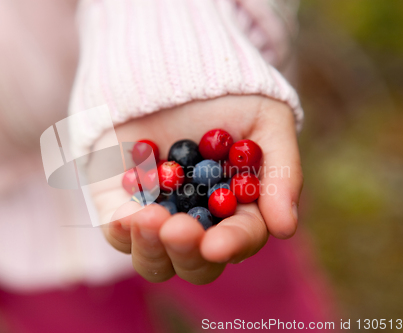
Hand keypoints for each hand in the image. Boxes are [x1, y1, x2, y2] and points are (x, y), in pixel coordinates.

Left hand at [91, 95, 302, 284]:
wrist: (173, 64)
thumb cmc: (227, 94)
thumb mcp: (267, 120)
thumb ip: (282, 173)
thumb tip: (285, 228)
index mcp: (235, 208)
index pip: (237, 238)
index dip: (231, 244)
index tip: (217, 243)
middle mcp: (196, 220)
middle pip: (194, 262)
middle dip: (187, 253)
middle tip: (180, 230)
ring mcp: (157, 215)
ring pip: (154, 259)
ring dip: (153, 248)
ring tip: (151, 218)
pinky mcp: (120, 202)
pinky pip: (116, 233)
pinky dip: (121, 231)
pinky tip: (127, 215)